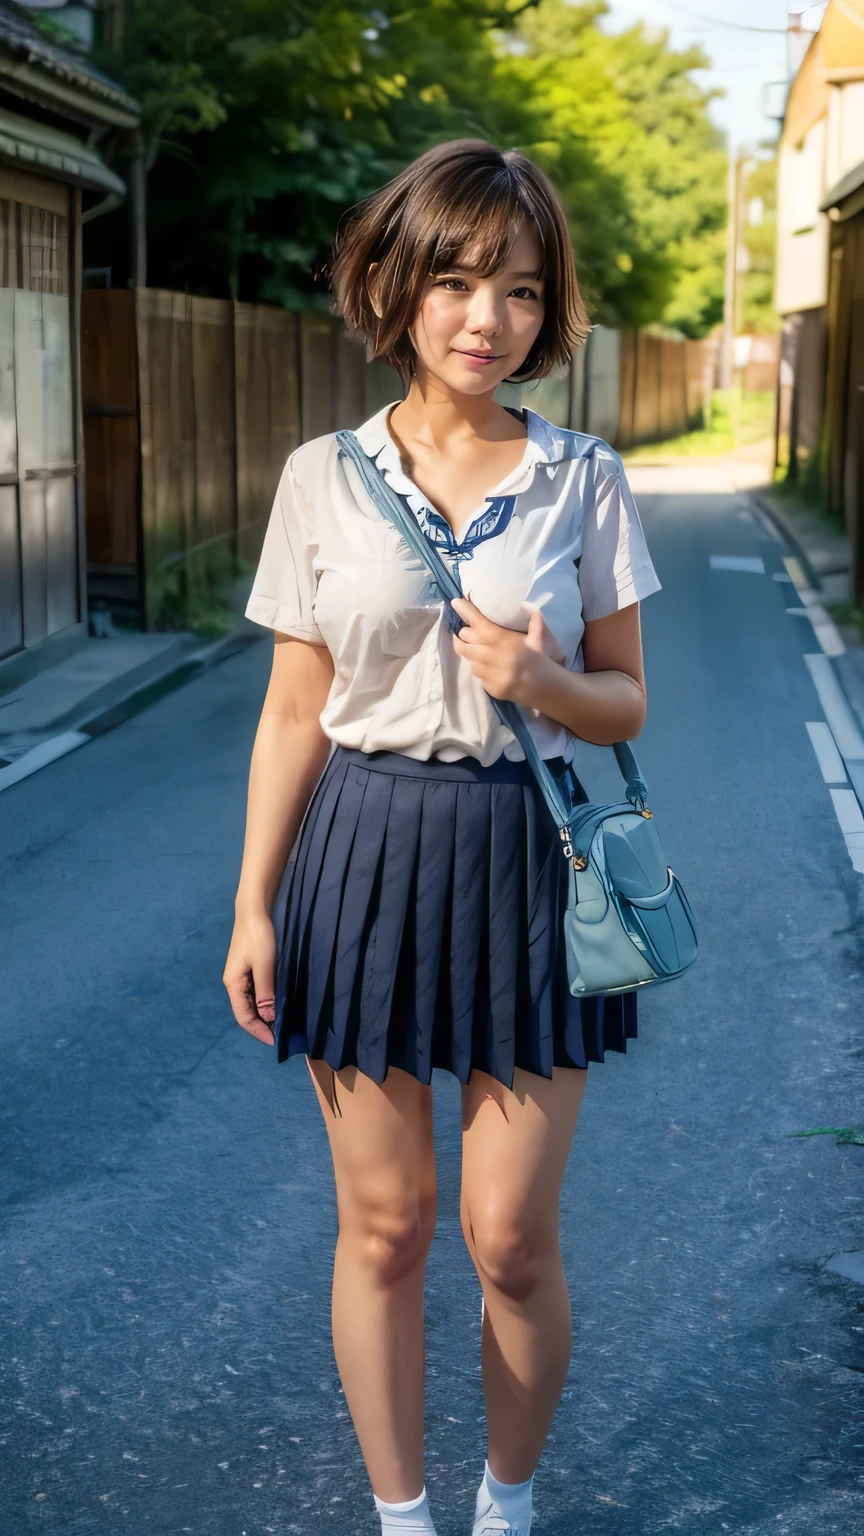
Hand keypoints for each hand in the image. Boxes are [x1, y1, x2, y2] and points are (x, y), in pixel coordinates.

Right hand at [223, 908, 276, 1044]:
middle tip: (281, 1036)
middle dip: (261, 1026)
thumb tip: (268, 1017)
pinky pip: (255, 993)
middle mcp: (234, 984)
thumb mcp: (264, 966)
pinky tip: (276, 1006)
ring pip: (251, 1004)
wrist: (253, 912)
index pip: (243, 1016)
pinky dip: (265, 1003)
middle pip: (246, 1012)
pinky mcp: (249, 970)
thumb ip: (266, 992)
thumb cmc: (258, 937)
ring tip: (280, 1025)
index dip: (258, 1031)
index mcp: (233, 984)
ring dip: (263, 1016)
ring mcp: (241, 977)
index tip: (274, 1041)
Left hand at [451, 595, 564, 706]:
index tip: (455, 603)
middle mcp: (494, 657)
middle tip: (465, 631)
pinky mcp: (488, 687)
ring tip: (477, 650)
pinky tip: (487, 666)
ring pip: (468, 659)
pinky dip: (479, 669)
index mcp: (504, 641)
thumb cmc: (538, 660)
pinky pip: (476, 675)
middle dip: (463, 635)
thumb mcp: (537, 638)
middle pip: (465, 642)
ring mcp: (490, 674)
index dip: (464, 612)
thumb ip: (534, 622)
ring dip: (471, 653)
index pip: (478, 624)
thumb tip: (531, 606)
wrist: (545, 688)